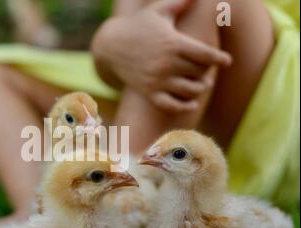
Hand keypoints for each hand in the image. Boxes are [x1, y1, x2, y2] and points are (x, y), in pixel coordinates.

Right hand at [92, 0, 231, 112]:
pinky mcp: (148, 92)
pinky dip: (184, 107)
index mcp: (173, 43)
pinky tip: (192, 104)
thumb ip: (180, 2)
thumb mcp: (158, 10)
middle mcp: (167, 63)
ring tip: (202, 84)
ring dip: (199, 88)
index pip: (205, 55)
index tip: (226, 61)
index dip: (219, 59)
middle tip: (207, 70)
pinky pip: (170, 105)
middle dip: (206, 71)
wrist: (111, 46)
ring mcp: (157, 79)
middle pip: (199, 72)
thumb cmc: (139, 26)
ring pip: (189, 90)